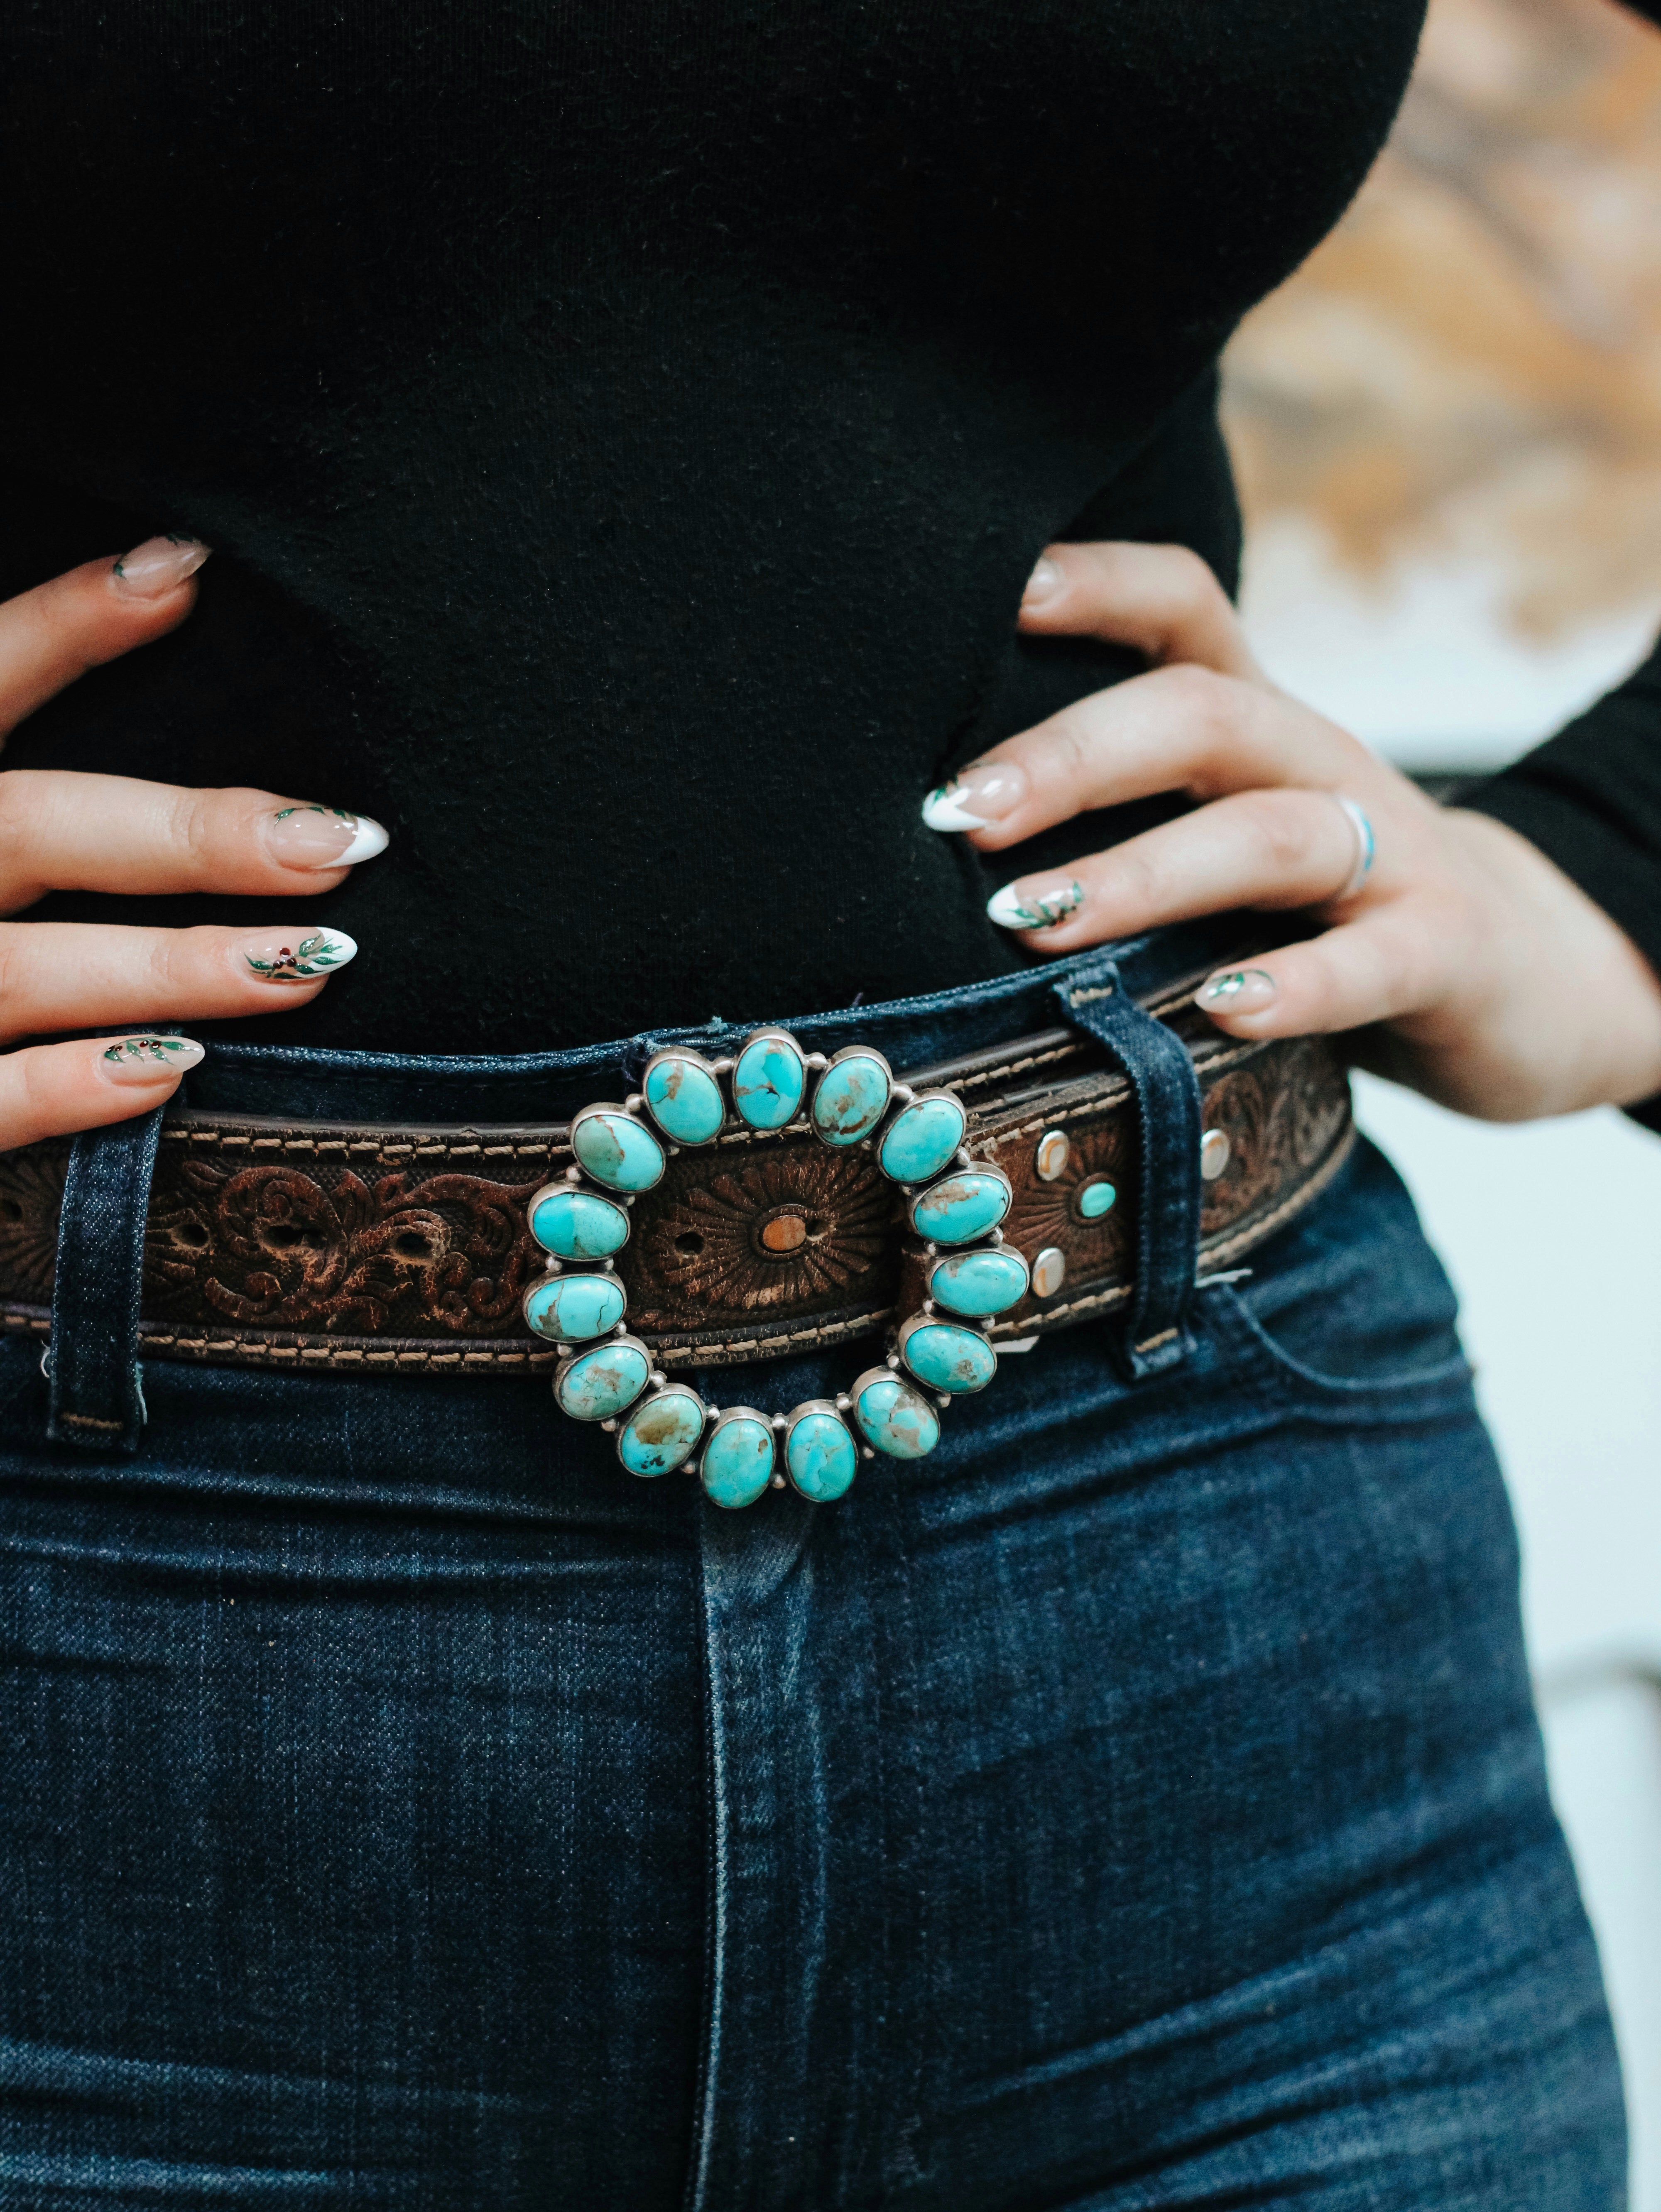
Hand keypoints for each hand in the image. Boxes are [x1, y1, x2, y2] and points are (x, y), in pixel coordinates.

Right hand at [0, 538, 387, 1149]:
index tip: (183, 571)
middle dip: (191, 835)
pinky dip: (71, 1089)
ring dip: (170, 967)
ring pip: (23, 970)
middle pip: (32, 828)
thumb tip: (152, 589)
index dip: (62, 623)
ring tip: (309, 961)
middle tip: (340, 841)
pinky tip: (174, 1071)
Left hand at [923, 541, 1660, 1121]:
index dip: (1093, 582)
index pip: (1182, 606)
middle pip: (1202, 713)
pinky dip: (1297, 987)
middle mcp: (1322, 764)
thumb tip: (940, 849)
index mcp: (1258, 726)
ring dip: (1144, 874)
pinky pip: (1374, 962)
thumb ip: (1122, 828)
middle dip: (1072, 758)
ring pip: (1270, 834)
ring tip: (1036, 920)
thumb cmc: (1319, 915)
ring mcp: (1393, 854)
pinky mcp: (1447, 950)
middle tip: (959, 813)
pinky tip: (1222, 1013)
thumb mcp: (1223, 842)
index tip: (991, 592)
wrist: (1518, 980)